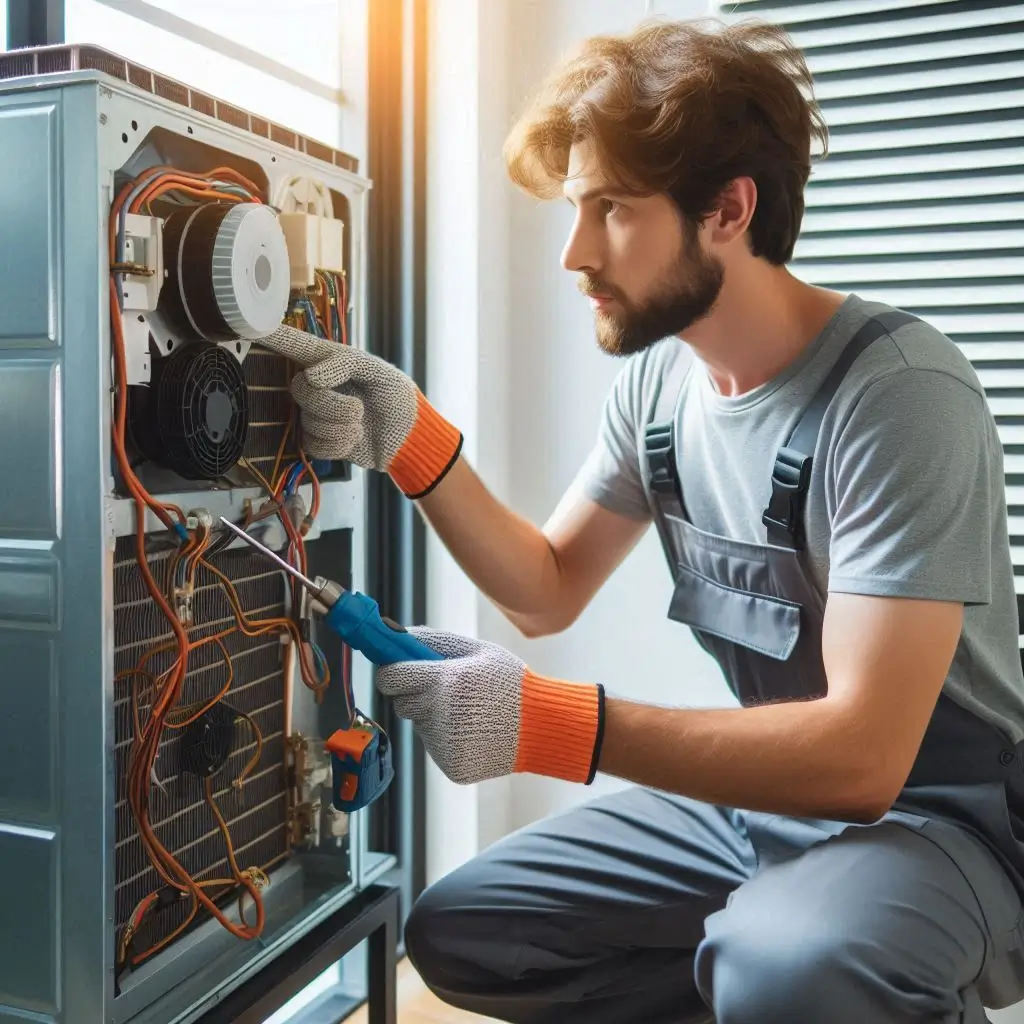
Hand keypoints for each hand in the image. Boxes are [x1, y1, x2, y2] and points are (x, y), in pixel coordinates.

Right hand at [257, 325, 461, 497]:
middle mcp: (317, 385)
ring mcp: (315, 414)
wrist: (408, 437)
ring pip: (308, 421)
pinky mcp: (319, 441)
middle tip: (359, 409)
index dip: (271, 337)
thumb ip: (346, 363)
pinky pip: (314, 445)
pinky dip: (339, 445)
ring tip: (361, 424)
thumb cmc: (396, 396)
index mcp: (330, 361)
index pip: (294, 346)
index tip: (247, 327)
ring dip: (341, 427)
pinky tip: (354, 438)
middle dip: (333, 405)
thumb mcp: (380, 371)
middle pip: (300, 391)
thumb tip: (311, 376)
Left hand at [375, 628, 604, 785]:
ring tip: (472, 713)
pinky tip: (476, 733)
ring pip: (421, 726)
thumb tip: (394, 633)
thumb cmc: (510, 682)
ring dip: (436, 718)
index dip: (391, 672)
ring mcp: (444, 743)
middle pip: (402, 703)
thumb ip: (434, 640)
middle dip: (416, 695)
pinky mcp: (451, 765)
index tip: (398, 671)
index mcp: (444, 681)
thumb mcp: (478, 650)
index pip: (391, 677)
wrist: (543, 727)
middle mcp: (439, 714)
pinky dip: (450, 740)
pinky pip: (437, 747)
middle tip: (448, 691)